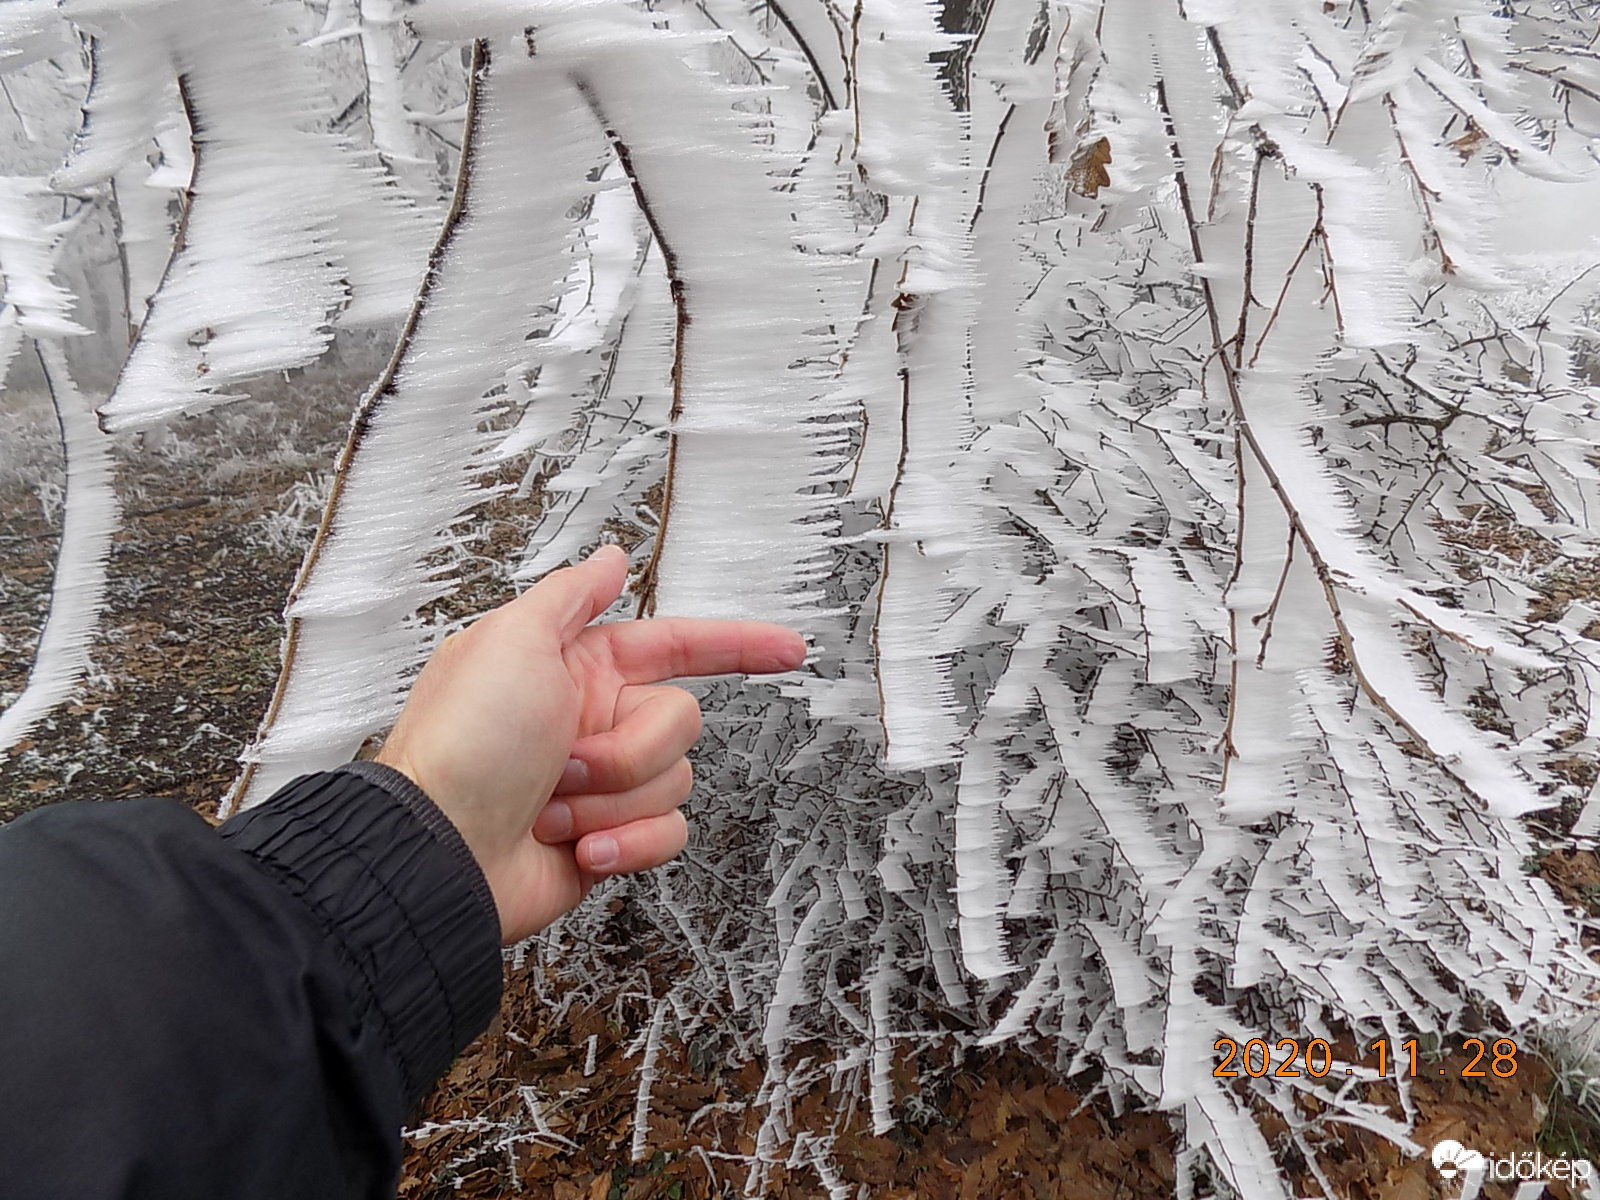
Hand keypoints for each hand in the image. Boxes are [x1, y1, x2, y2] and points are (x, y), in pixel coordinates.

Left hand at [375, 545, 805, 943]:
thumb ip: (570, 595)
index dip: (737, 645)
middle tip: (566, 762)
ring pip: (674, 780)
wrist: (437, 853)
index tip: (788, 649)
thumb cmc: (461, 745)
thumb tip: (610, 558)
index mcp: (578, 667)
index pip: (678, 644)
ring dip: (614, 799)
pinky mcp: (611, 839)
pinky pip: (667, 834)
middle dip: (629, 749)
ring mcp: (603, 785)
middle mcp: (595, 722)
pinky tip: (579, 849)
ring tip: (553, 807)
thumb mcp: (509, 640)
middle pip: (680, 720)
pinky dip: (626, 844)